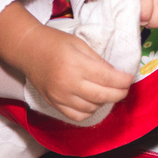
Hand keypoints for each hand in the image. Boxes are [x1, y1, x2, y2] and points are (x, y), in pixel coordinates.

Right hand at [0, 3, 132, 120]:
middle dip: (119, 93)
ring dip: (104, 101)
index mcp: (76, 64)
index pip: (107, 78)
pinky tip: (92, 102)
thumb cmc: (54, 42)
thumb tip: (115, 75)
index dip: (123, 80)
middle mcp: (68, 83)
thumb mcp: (79, 44)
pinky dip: (90, 111)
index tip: (130, 78)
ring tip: (107, 92)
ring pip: (92, 107)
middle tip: (124, 88)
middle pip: (102, 95)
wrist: (27, 49)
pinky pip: (78, 116)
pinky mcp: (54, 104)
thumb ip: (97, 60)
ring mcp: (60, 96)